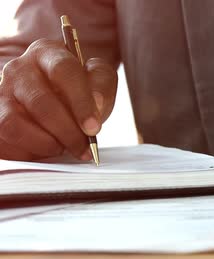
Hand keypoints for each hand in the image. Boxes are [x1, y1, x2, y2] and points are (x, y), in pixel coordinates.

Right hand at [0, 39, 117, 160]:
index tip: (93, 127)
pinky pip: (7, 135)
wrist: (59, 102)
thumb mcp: (99, 82)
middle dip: (67, 130)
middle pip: (40, 101)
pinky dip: (31, 147)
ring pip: (16, 121)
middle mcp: (20, 68)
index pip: (63, 71)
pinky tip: (49, 147)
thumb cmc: (79, 91)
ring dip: (47, 142)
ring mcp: (2, 90)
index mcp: (48, 53)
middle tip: (85, 146)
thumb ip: (102, 86)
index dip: (80, 102)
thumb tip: (96, 101)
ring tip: (66, 147)